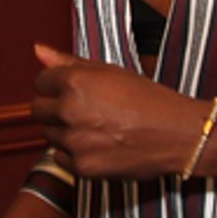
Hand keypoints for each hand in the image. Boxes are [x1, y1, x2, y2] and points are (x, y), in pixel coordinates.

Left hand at [30, 43, 205, 179]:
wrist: (178, 135)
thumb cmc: (148, 100)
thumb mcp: (110, 72)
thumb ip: (69, 62)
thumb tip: (38, 50)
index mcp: (75, 82)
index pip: (40, 82)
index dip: (57, 86)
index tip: (73, 91)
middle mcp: (70, 110)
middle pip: (38, 109)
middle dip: (55, 108)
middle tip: (84, 110)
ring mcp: (75, 141)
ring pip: (49, 134)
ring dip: (65, 132)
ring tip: (95, 127)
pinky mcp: (82, 167)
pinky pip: (60, 158)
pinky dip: (73, 154)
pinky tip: (97, 145)